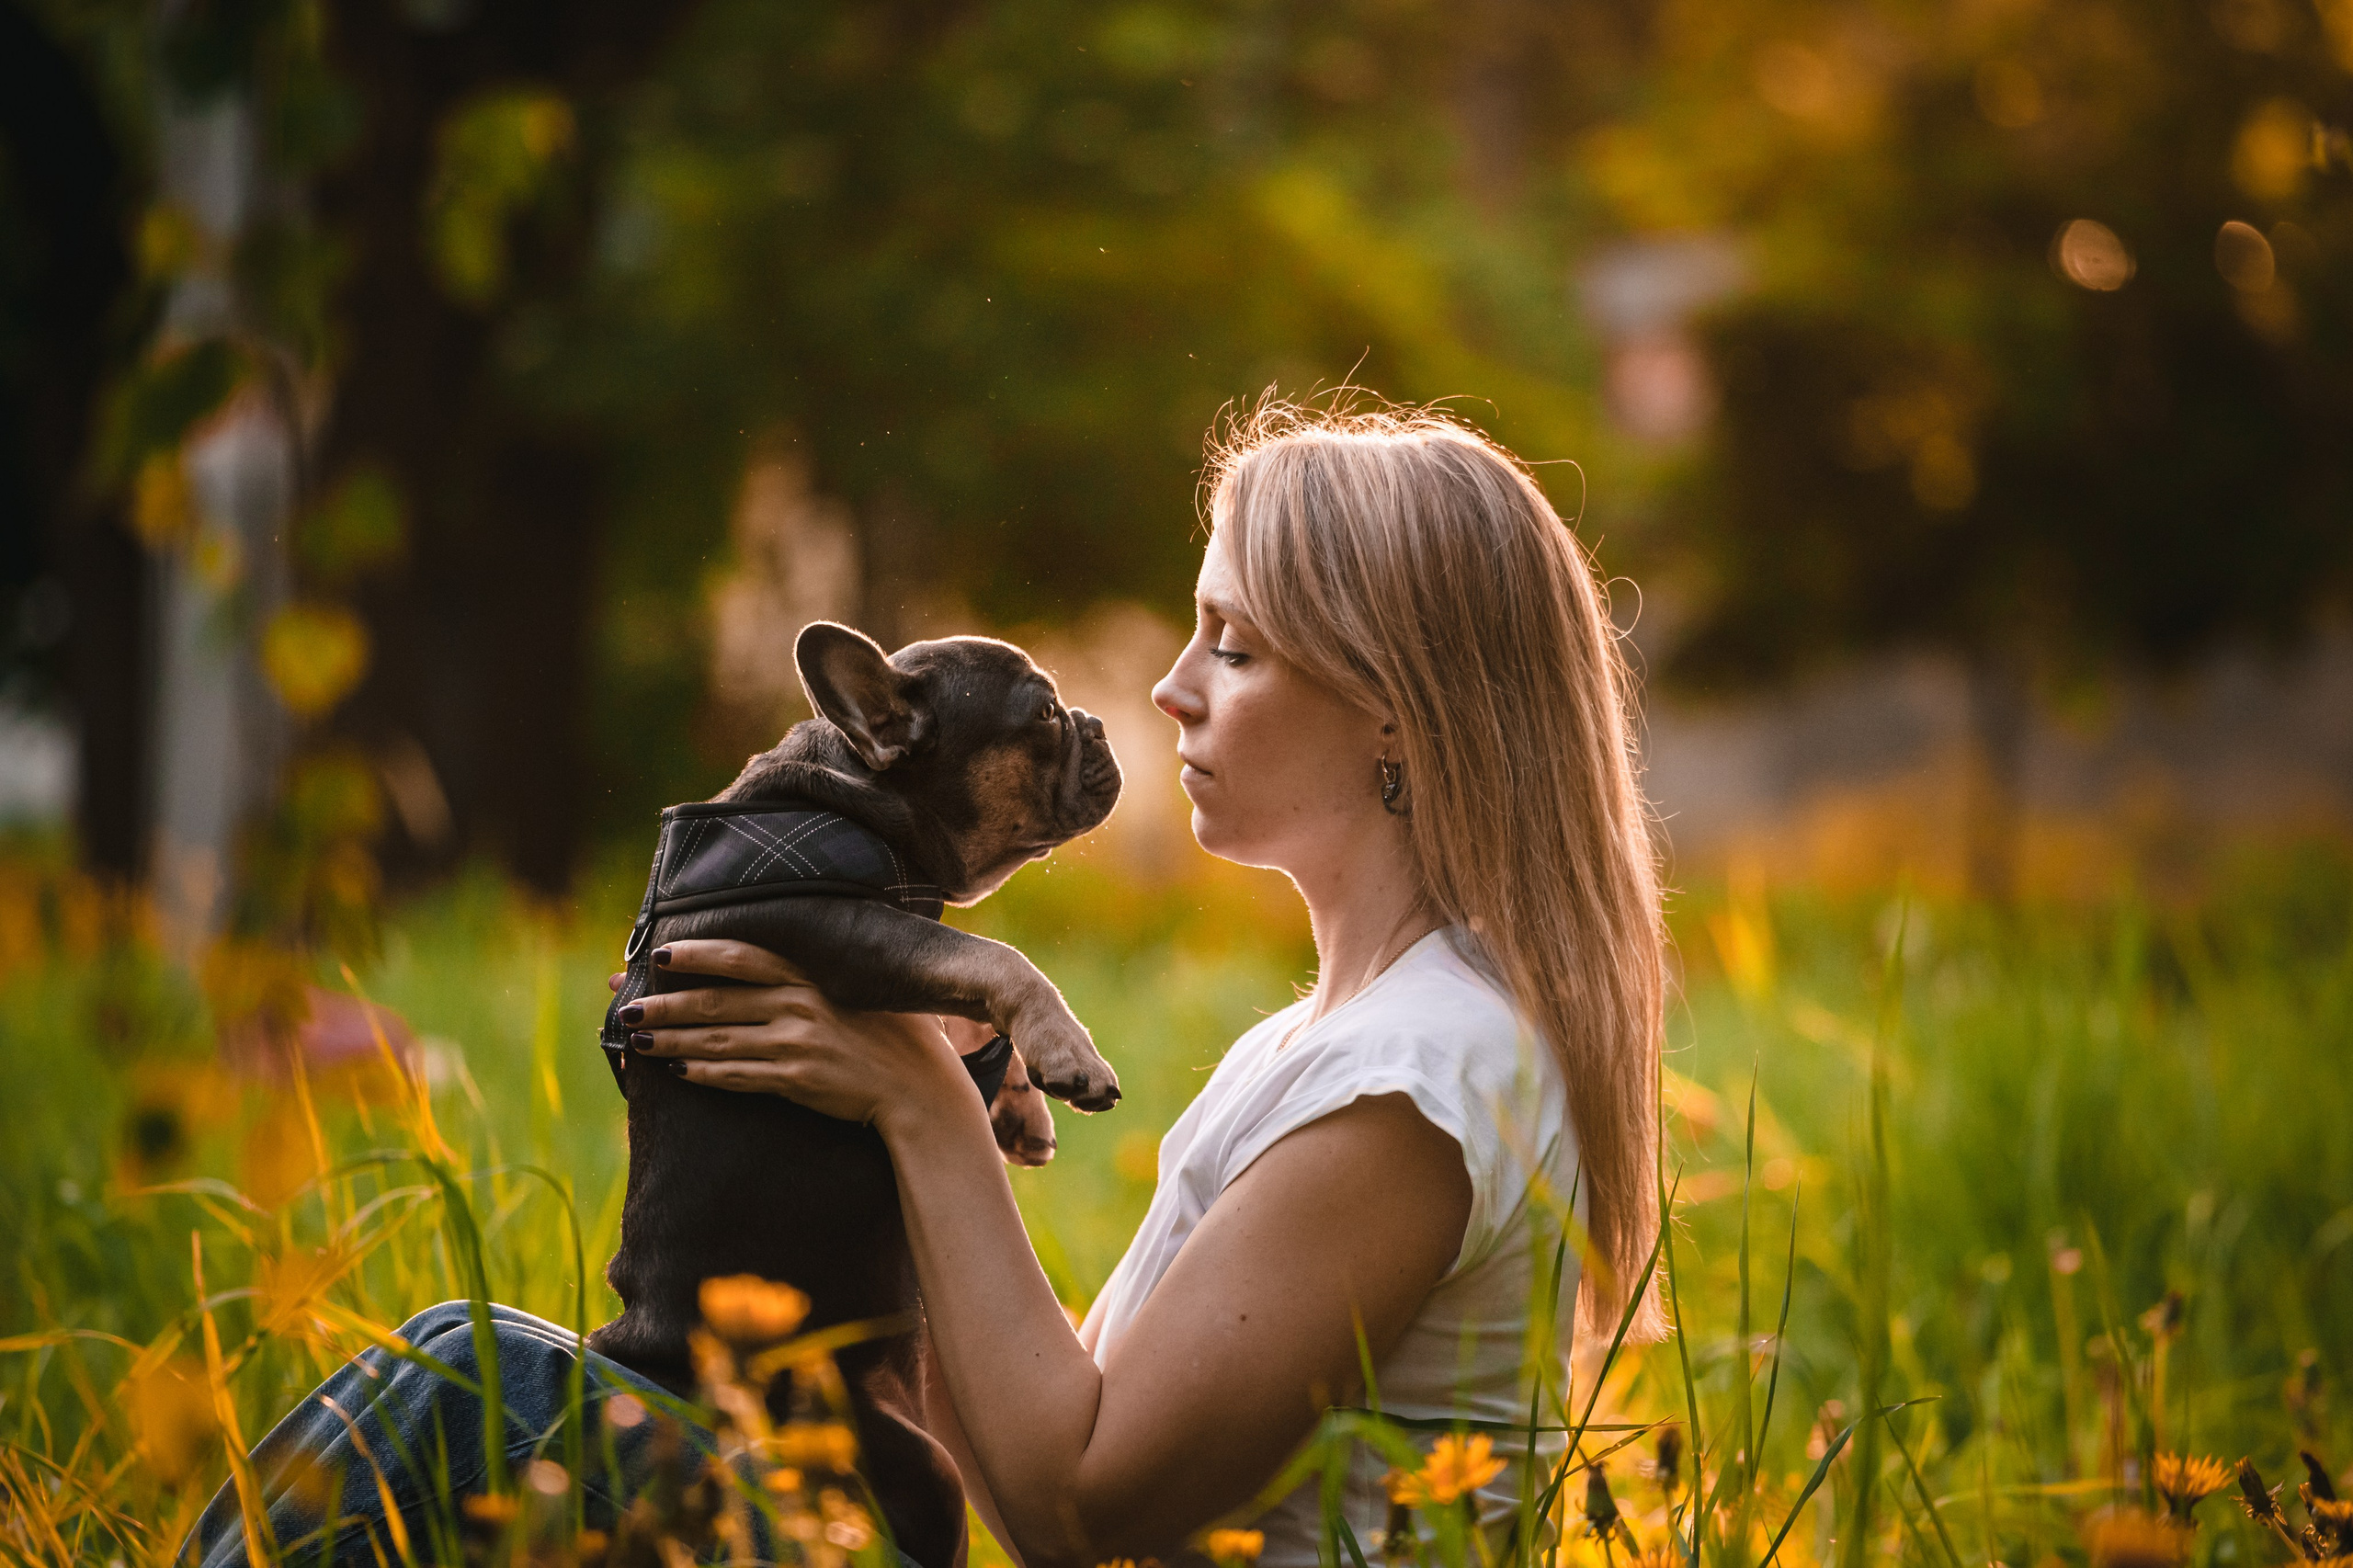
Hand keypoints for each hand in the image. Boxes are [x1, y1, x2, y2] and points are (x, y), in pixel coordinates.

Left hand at [613, 939, 972, 1133]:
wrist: (921, 1089)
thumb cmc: (898, 1035)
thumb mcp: (864, 990)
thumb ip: (822, 976)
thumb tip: (784, 967)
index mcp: (812, 976)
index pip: (741, 957)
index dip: (696, 954)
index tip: (659, 954)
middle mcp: (799, 1005)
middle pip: (716, 1001)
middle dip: (666, 1002)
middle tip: (627, 1002)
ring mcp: (795, 1044)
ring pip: (716, 1040)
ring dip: (671, 1040)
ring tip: (637, 1039)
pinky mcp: (795, 1081)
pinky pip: (736, 1076)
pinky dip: (703, 1072)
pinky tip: (677, 1071)